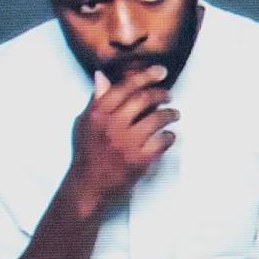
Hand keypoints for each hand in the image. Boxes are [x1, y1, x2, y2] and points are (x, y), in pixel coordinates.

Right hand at [63, 65, 178, 218]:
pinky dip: (170, 137)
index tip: (161, 71)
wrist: (88, 187)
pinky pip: (162, 142)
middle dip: (161, 94)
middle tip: (169, 96)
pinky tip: (169, 136)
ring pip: (157, 119)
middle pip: (143, 99)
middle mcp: (111, 126)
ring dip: (170, 114)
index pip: (125, 87)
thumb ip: (96, 100)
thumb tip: (102, 76)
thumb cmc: (86, 154)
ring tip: (174, 115)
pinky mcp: (139, 161)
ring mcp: (126, 144)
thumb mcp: (84, 124)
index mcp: (97, 114)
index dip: (145, 76)